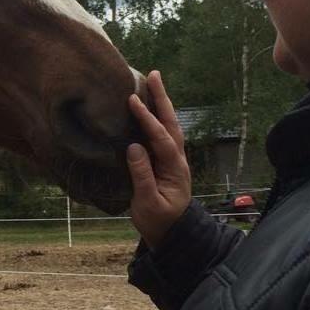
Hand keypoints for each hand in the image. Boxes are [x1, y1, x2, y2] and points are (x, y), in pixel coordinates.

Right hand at [126, 70, 190, 249]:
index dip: (148, 119)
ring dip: (161, 103)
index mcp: (174, 168)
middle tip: (154, 75)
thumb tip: (134, 147)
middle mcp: (177, 159)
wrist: (172, 235)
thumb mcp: (148, 204)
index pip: (161, 138)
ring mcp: (173, 158)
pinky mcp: (165, 161)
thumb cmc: (159, 222)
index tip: (133, 101)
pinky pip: (162, 132)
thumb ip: (142, 176)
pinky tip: (149, 106)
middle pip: (171, 123)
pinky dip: (157, 116)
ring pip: (169, 125)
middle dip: (162, 99)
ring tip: (153, 82)